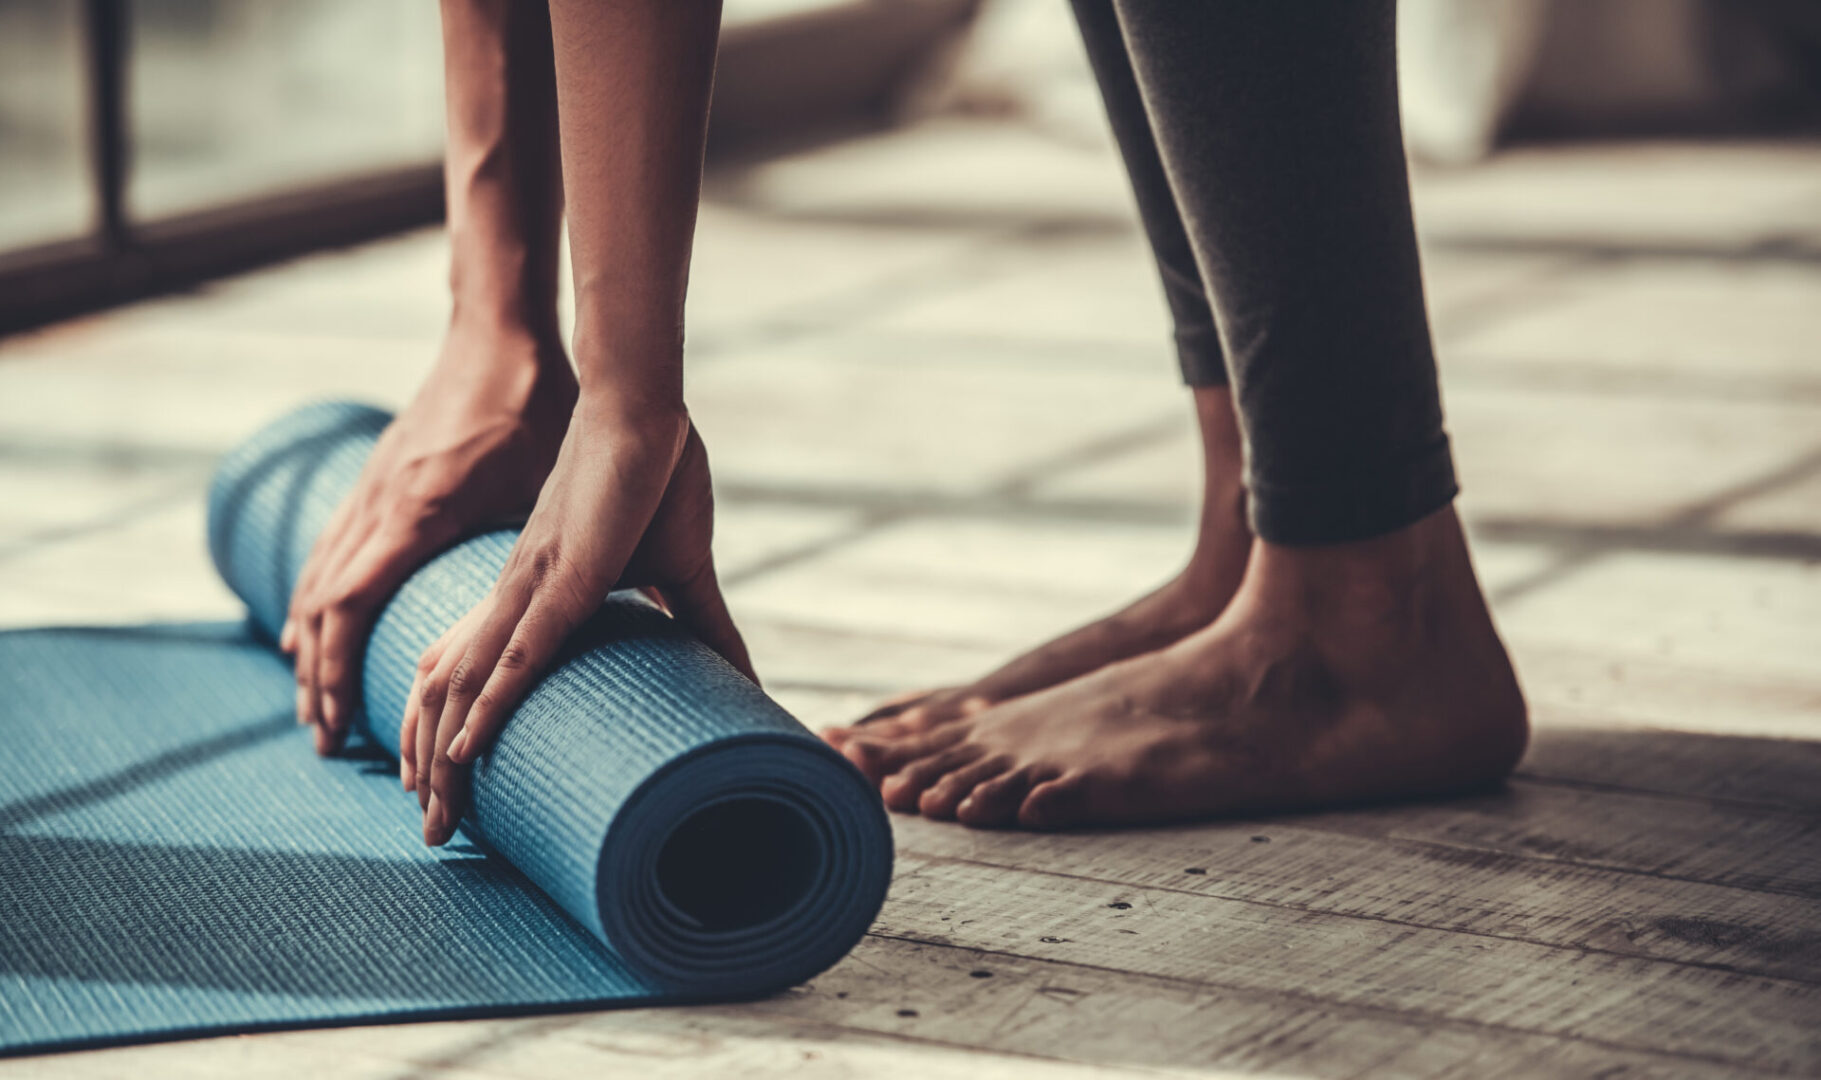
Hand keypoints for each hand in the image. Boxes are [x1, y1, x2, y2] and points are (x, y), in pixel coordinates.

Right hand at [280, 329, 576, 753]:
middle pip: (325, 608)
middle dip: (319, 677)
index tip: (342, 723)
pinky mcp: (379, 476)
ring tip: (313, 703)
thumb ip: (585, 551)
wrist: (498, 330)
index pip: (354, 606)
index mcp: (421, 513)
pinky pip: (329, 550)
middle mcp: (383, 506)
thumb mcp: (554, 485)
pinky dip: (314, 596)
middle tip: (324, 739)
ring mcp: (373, 488)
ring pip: (319, 580)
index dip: (341, 668)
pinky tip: (311, 625)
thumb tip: (654, 601)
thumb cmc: (535, 403)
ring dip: (311, 644)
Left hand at [402, 399, 751, 844]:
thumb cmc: (658, 475)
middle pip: (448, 694)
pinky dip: (484, 707)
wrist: (646, 410)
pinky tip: (460, 754)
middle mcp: (515, 597)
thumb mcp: (681, 571)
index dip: (452, 731)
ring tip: (434, 817)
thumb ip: (703, 627)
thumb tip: (743, 677)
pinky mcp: (561, 580)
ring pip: (466, 688)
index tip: (445, 787)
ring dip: (442, 758)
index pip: (474, 674)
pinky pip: (511, 655)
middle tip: (433, 833)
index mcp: (535, 593)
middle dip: (431, 769)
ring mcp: (531, 589)